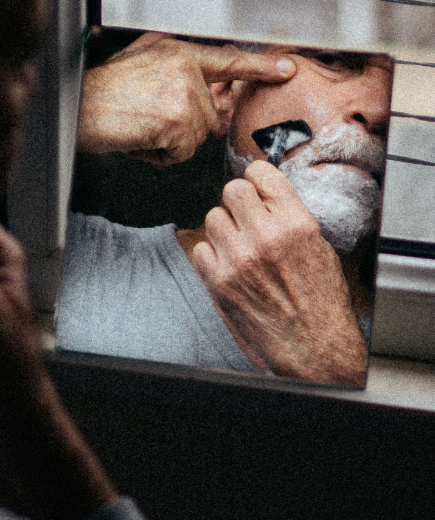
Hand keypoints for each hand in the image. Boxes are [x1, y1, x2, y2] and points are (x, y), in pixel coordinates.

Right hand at [78, 32, 294, 166]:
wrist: (77, 109)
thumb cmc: (98, 92)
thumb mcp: (137, 62)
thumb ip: (173, 67)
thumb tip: (200, 84)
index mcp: (177, 52)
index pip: (228, 60)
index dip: (259, 66)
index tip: (286, 68)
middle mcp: (185, 69)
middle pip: (208, 115)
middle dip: (182, 128)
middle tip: (148, 121)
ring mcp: (184, 94)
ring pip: (196, 136)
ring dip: (168, 143)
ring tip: (139, 129)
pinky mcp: (177, 121)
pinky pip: (182, 152)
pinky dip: (160, 155)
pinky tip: (139, 140)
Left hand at [191, 162, 367, 385]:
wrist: (312, 344)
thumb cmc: (320, 301)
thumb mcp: (319, 247)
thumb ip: (290, 218)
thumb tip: (265, 196)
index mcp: (296, 224)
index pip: (262, 175)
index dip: (256, 176)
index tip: (255, 182)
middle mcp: (266, 237)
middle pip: (232, 190)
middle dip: (239, 201)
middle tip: (245, 216)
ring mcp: (238, 259)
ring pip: (213, 217)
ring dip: (224, 228)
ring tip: (239, 245)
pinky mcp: (219, 281)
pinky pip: (200, 249)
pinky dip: (211, 255)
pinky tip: (228, 265)